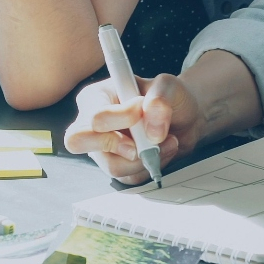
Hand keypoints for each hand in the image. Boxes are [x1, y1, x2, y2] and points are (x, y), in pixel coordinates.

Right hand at [64, 72, 203, 183]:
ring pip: (111, 166)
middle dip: (117, 146)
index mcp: (97, 96)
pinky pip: (129, 178)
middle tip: (141, 140)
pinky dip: (150, 167)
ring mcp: (102, 148)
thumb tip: (152, 127)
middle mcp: (92, 123)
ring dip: (145, 157)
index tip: (141, 112)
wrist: (185, 117)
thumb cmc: (170, 96)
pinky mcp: (117, 165)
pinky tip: (162, 151)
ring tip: (166, 141)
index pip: (93, 116)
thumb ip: (161, 97)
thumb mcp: (170, 85)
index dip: (119, 119)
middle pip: (79, 142)